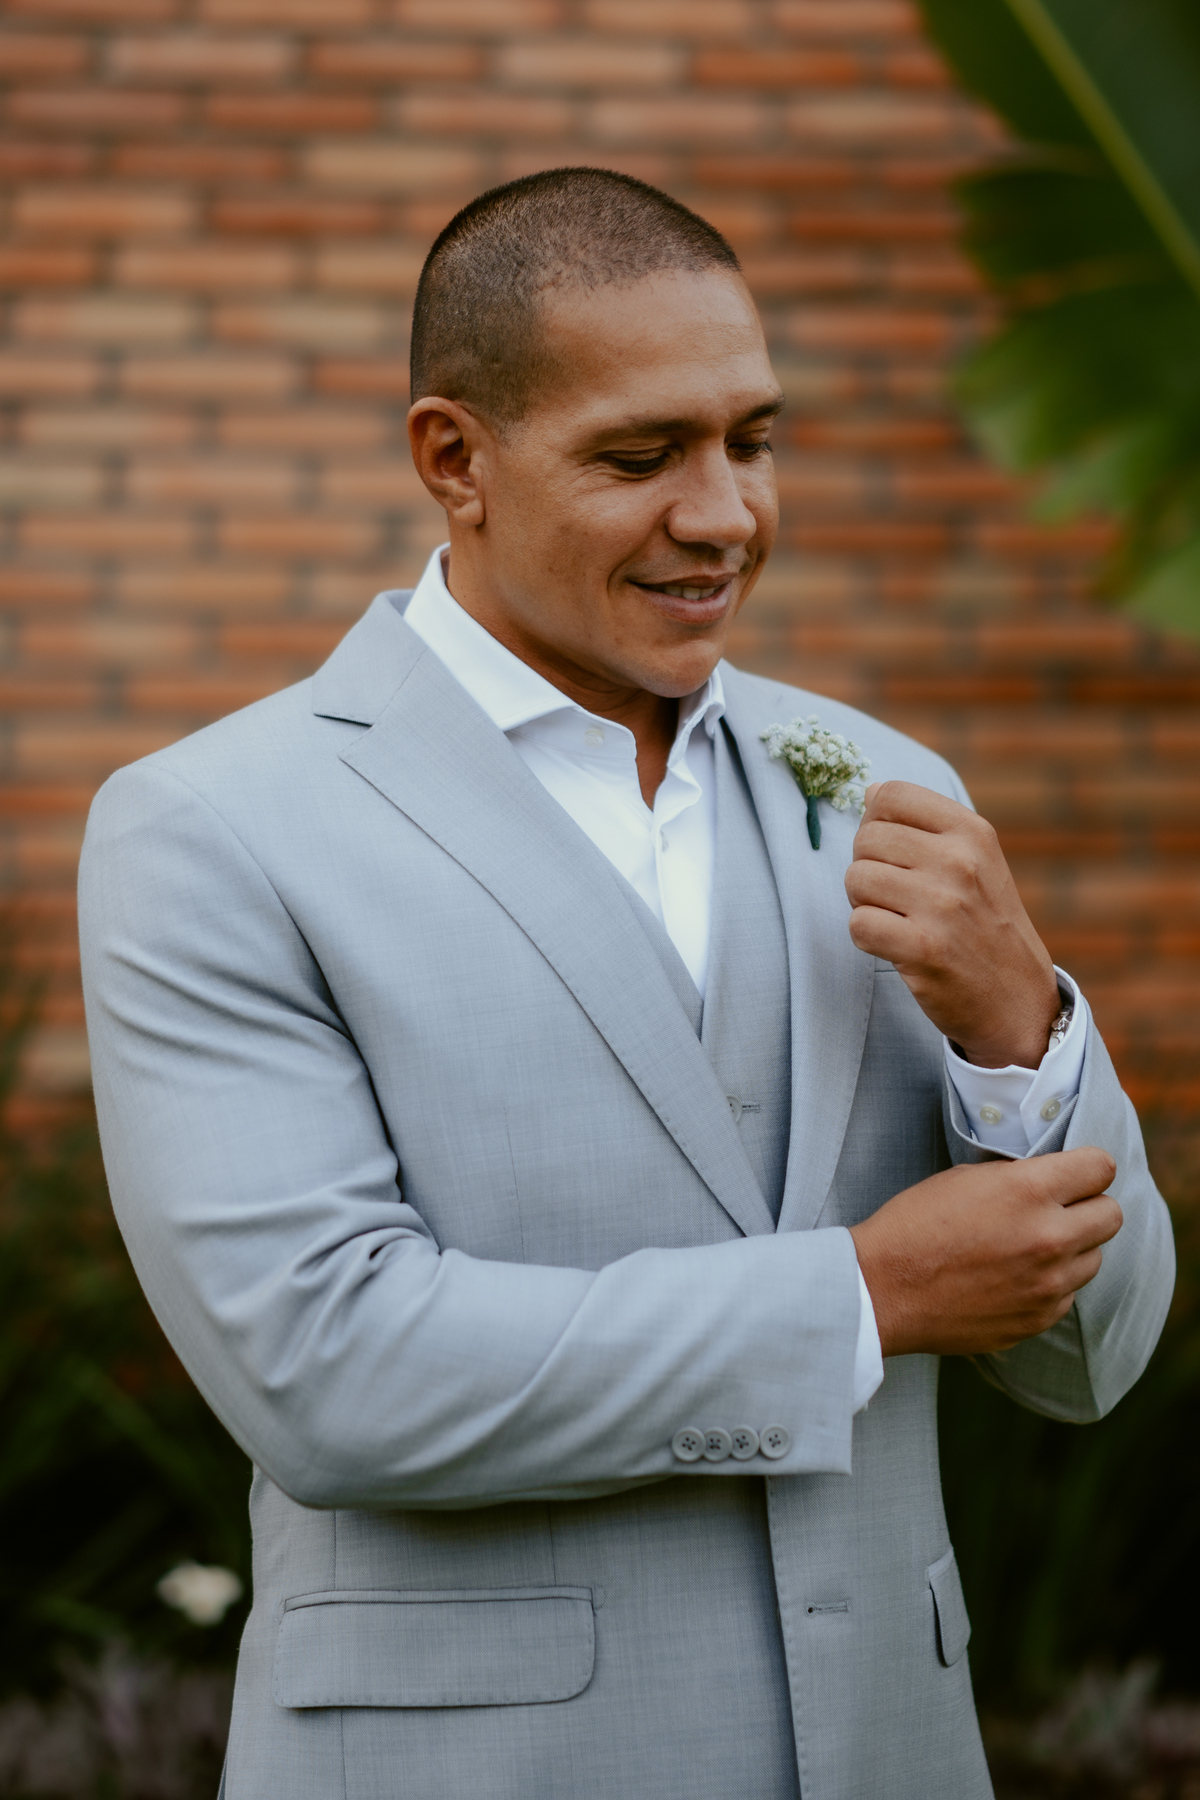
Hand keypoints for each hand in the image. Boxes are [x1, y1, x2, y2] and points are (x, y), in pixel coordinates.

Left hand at [845, 780, 1059, 1068]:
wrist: (1018, 999)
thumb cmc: (987, 925)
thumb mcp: (977, 862)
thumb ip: (925, 825)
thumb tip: (870, 791)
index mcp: (972, 832)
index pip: (890, 795)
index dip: (875, 822)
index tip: (893, 851)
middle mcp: (959, 862)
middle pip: (865, 839)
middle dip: (868, 866)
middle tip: (894, 895)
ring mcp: (942, 905)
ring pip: (856, 879)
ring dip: (864, 903)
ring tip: (896, 918)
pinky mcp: (922, 948)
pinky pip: (859, 924)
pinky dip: (867, 937)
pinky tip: (895, 944)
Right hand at [849, 1148, 1120, 1356]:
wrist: (880, 1290)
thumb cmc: (913, 1225)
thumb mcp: (965, 1178)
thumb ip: (1019, 1178)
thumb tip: (1051, 1179)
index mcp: (1029, 1191)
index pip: (1101, 1167)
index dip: (1088, 1166)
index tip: (1075, 1172)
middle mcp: (1049, 1238)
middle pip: (1112, 1215)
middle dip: (1089, 1206)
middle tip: (1060, 1208)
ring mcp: (1048, 1286)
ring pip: (1094, 1258)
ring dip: (1072, 1248)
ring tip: (1030, 1246)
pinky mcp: (1038, 1320)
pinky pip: (1067, 1295)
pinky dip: (1050, 1284)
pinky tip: (1013, 1277)